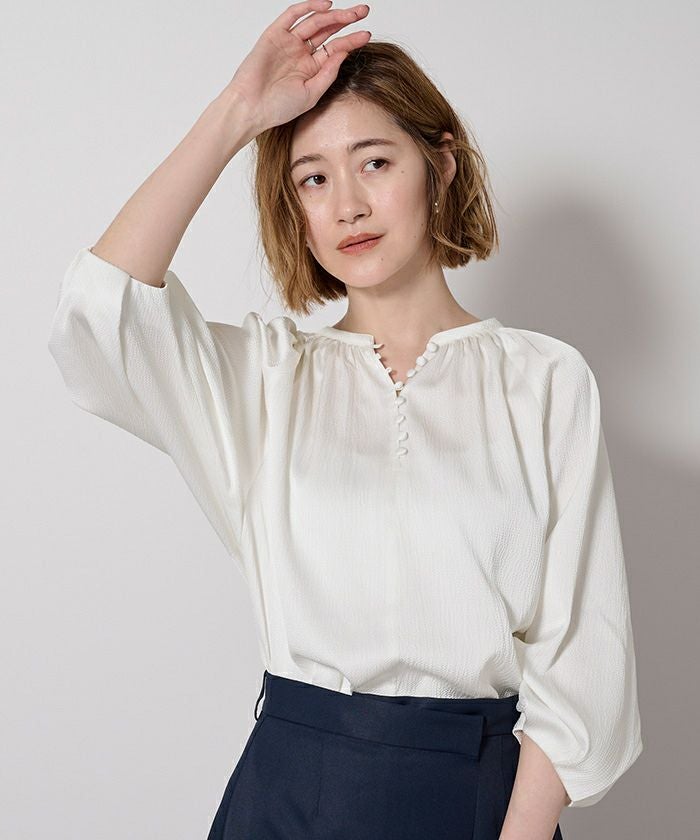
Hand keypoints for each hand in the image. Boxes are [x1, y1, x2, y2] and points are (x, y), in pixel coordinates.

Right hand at [225, 0, 370, 135]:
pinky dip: (308, 7)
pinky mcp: (274, 34)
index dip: (351, 41)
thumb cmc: (278, 107)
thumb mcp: (311, 94)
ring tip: (350, 12)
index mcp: (311, 69)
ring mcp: (288, 43)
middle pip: (327, 31)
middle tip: (363, 12)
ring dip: (333, 14)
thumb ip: (328, 74)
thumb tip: (343, 53)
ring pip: (314, 22)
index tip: (367, 34)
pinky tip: (326, 6)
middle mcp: (301, 53)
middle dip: (346, 21)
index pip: (335, 49)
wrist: (251, 108)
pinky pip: (293, 15)